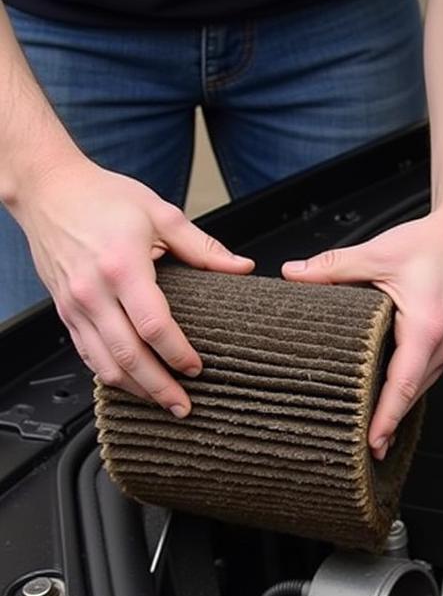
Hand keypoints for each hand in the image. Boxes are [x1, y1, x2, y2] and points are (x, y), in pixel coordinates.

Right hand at [13, 158, 253, 415]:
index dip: (178, 353)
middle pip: (128, 355)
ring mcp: (75, 305)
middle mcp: (93, 291)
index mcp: (122, 266)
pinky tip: (133, 385)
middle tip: (184, 407)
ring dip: (135, 390)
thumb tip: (242, 267)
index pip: (153, 325)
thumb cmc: (103, 197)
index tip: (198, 368)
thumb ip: (203, 247)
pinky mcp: (64, 311)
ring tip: (162, 405)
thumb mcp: (160, 214)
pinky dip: (111, 375)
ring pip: (104, 363)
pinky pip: (87, 354)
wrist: (47, 188)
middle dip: (158, 387)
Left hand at [282, 208, 442, 458]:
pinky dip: (404, 390)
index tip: (372, 442)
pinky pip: (423, 375)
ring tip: (370, 431)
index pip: (403, 384)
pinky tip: (385, 396)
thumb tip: (295, 274)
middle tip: (359, 448)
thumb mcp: (378, 252)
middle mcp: (442, 344)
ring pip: (418, 388)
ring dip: (396, 409)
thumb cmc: (434, 245)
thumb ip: (334, 267)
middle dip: (387, 423)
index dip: (387, 417)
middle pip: (411, 395)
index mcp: (426, 328)